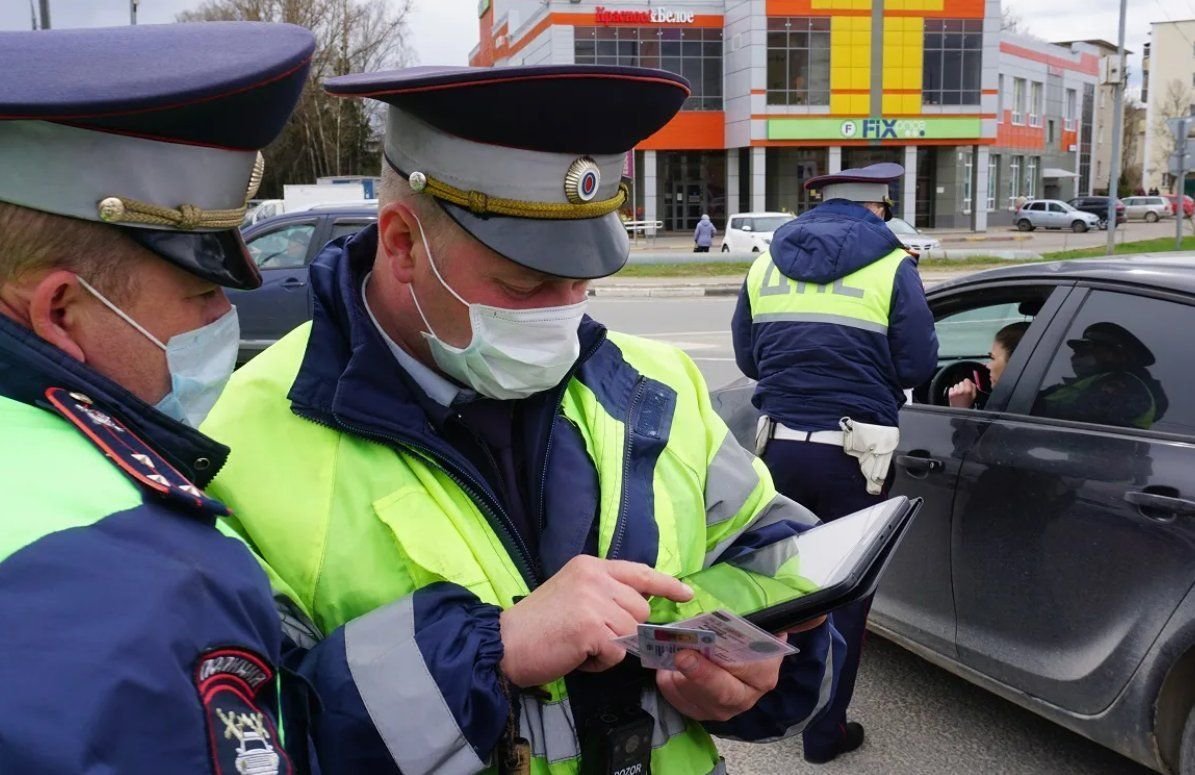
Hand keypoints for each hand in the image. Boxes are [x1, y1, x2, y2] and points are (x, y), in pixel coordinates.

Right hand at [499, 556, 692, 687]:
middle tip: (591, 638)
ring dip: (610, 649)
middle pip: (639, 608)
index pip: (639, 571)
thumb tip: (636, 610)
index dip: (666, 584)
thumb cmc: (536, 626)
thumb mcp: (572, 594)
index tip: (686, 593)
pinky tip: (577, 656)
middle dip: (623, 630)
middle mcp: (594, 577)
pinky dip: (600, 663)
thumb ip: (602, 594)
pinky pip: (617, 653)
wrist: (503, 644)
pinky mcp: (592, 627)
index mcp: (590, 566)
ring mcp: (593, 601)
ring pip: (630, 632)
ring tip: (580, 647)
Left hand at [653, 616, 824, 721]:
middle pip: (726, 690)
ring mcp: (722, 707)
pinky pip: (682, 702)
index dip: (741, 658)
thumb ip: (794, 619)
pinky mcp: (699, 712)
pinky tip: (665, 670)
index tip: (716, 642)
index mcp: (765, 671)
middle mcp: (746, 694)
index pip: (758, 668)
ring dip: (683, 680)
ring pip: (700, 699)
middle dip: (704, 674)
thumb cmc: (743, 642)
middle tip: (684, 655)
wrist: (721, 664)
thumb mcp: (766, 627)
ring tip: (670, 659)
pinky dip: (671, 686)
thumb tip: (821, 614)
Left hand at [947, 378, 977, 407]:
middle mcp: (962, 390)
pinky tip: (955, 396)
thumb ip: (973, 388)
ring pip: (956, 385)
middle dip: (962, 386)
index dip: (967, 383)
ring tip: (959, 395)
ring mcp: (956, 392)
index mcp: (969, 390)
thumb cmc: (967, 405)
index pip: (966, 380)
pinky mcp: (950, 394)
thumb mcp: (974, 396)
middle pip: (961, 382)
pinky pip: (951, 388)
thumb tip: (971, 382)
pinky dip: (952, 391)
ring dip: (957, 389)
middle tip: (963, 392)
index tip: (967, 385)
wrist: (960, 412)